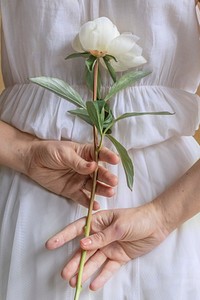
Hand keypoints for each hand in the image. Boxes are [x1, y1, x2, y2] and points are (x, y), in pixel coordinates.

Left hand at [25, 140, 118, 207]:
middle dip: (107, 177)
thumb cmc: (49, 151)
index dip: (108, 156)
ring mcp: (80, 180)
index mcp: (86, 154)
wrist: (32, 161)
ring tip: (110, 192)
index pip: (100, 154)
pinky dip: (89, 202)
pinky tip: (95, 205)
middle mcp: (86, 168)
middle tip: (113, 181)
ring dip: (102, 189)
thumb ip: (78, 161)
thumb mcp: (64, 153)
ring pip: (94, 186)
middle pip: (99, 173)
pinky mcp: (72, 191)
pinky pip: (82, 197)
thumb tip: (93, 166)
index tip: (115, 160)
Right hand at [46, 203, 168, 289]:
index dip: (63, 237)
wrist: (158, 224)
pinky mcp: (119, 257)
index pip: (78, 229)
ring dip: (84, 271)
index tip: (51, 245)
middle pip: (84, 250)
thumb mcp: (119, 225)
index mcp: (99, 222)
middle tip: (64, 274)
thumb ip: (101, 237)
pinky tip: (93, 285)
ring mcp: (110, 247)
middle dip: (73, 262)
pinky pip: (108, 268)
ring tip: (74, 282)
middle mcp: (102, 236)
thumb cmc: (137, 219)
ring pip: (94, 261)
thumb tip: (82, 244)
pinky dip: (101, 276)